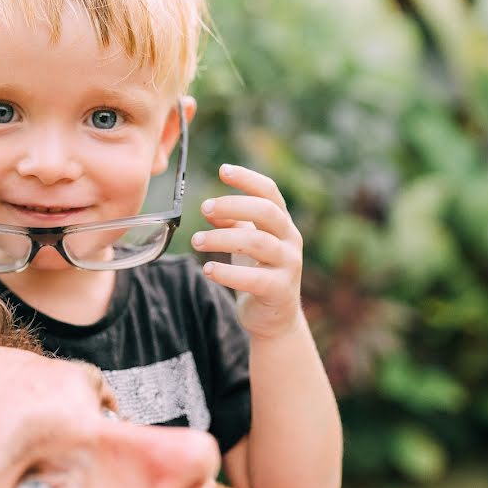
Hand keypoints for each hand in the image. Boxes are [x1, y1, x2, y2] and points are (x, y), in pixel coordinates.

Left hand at [190, 163, 303, 339]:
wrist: (274, 317)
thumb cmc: (258, 271)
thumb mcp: (245, 242)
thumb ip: (231, 222)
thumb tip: (210, 208)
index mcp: (282, 223)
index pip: (269, 192)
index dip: (247, 178)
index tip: (222, 170)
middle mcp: (290, 240)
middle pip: (266, 212)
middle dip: (233, 205)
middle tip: (203, 208)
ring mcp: (289, 265)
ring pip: (257, 242)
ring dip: (222, 238)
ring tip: (197, 241)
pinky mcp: (279, 290)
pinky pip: (253, 278)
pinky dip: (227, 272)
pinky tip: (208, 269)